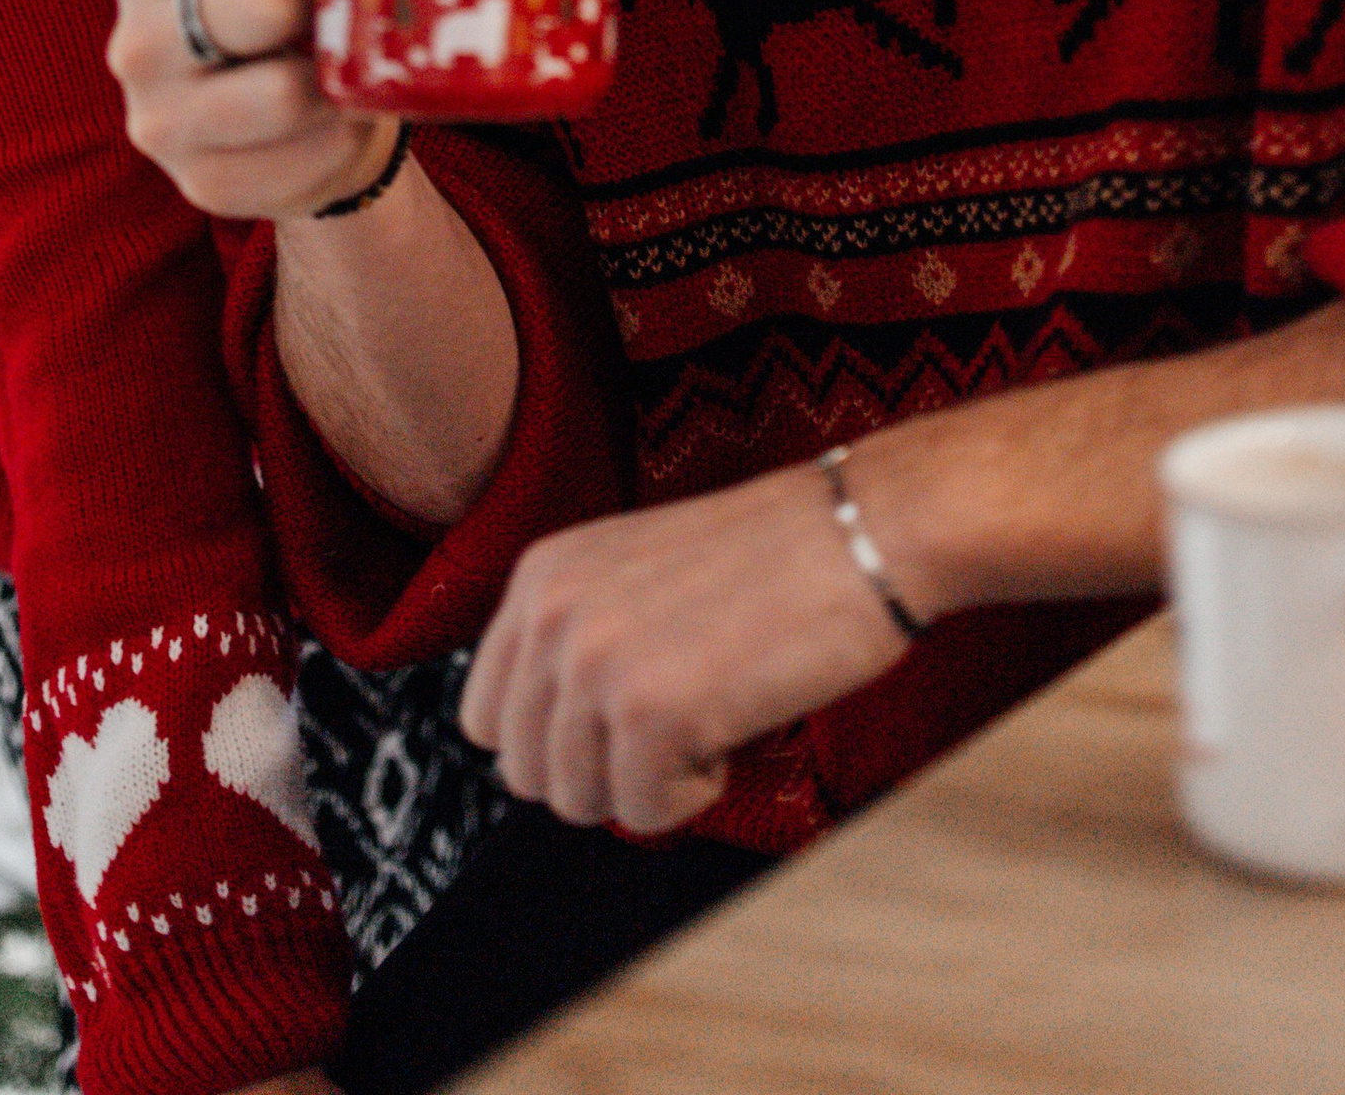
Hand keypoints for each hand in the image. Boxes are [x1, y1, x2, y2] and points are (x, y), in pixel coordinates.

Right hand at [105, 0, 396, 218]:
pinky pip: (301, 160)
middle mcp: (132, 40)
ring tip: (349, 54)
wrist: (295, 100)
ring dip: (339, 71)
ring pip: (284, 93)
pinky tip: (339, 113)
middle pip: (268, 2)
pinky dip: (340, 135)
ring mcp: (159, 121)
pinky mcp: (203, 186)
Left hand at [459, 466, 905, 836]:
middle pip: (525, 771)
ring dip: (648, 783)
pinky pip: (642, 812)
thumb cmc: (769, 557)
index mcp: (542, 574)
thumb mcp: (634, 573)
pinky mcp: (652, 712)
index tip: (617, 727)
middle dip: (600, 772)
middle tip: (673, 730)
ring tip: (707, 718)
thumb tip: (543, 744)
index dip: (555, 741)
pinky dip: (693, 796)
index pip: (484, 716)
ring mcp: (597, 663)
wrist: (860, 532)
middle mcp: (553, 614)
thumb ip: (577, 637)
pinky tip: (732, 731)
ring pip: (576, 800)